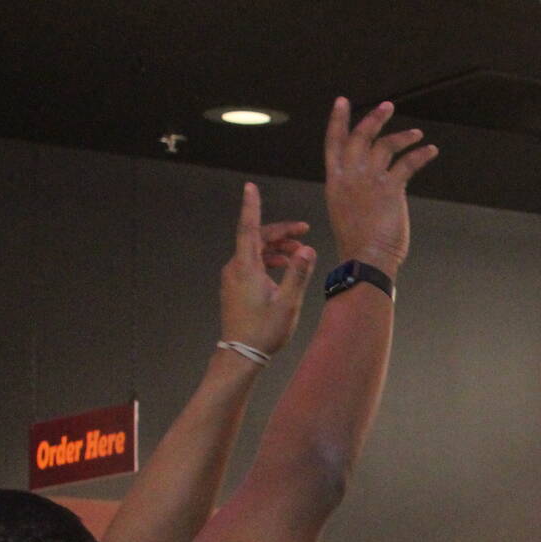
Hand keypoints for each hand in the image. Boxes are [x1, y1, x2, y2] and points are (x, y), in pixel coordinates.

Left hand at [219, 183, 314, 356]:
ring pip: (255, 252)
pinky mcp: (235, 287)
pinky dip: (268, 260)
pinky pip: (251, 264)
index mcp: (246, 267)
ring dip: (277, 248)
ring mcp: (233, 277)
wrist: (241, 353)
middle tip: (304, 232)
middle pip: (256, 239)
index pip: (249, 228)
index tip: (250, 187)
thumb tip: (307, 249)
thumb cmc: (264, 330)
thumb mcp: (288, 302)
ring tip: (299, 254)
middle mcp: (235, 268)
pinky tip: (283, 269)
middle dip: (281, 233)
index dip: (251, 206)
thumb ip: (298, 273)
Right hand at [322, 97, 437, 274]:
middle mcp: (350, 175)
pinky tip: (430, 150)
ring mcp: (370, 180)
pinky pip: (408, 163)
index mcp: (335, 180)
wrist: (365, 258)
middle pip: (361, 136)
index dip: (338, 120)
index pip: (333, 142)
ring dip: (403, 135)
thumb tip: (366, 180)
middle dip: (375, 118)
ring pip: (385, 145)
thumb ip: (352, 189)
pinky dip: (421, 154)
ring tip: (416, 133)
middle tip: (388, 106)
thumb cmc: (357, 242)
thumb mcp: (344, 210)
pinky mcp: (391, 188)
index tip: (342, 102)